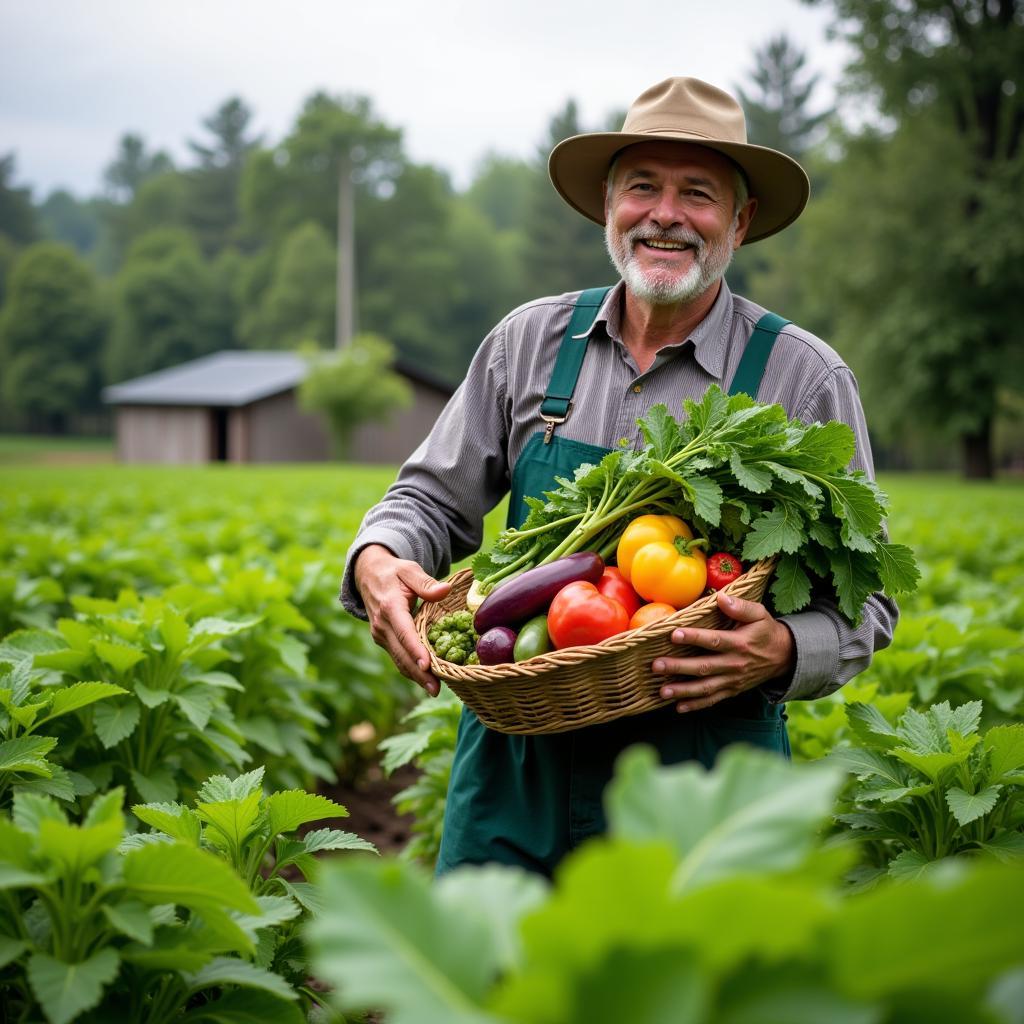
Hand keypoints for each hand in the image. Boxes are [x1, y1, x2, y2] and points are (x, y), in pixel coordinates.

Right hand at [354, 544, 451, 696]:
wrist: (368, 574)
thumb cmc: (394, 572)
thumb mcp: (409, 570)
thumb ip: (426, 583)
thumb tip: (446, 591)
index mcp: (389, 607)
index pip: (404, 633)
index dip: (415, 650)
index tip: (427, 666)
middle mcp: (382, 625)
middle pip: (401, 654)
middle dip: (418, 673)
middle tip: (436, 689)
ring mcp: (380, 635)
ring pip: (398, 660)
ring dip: (415, 676)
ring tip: (434, 690)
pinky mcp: (383, 640)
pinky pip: (397, 657)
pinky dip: (410, 669)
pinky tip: (426, 680)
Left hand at [650, 591, 794, 712]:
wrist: (784, 657)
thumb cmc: (765, 630)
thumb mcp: (759, 613)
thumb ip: (740, 606)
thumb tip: (720, 597)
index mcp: (740, 643)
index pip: (714, 641)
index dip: (694, 638)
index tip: (674, 634)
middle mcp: (735, 664)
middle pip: (704, 667)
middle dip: (679, 667)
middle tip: (657, 665)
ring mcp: (733, 680)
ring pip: (706, 688)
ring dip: (683, 691)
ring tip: (662, 692)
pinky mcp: (732, 691)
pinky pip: (713, 700)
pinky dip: (696, 705)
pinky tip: (678, 707)